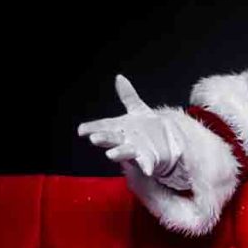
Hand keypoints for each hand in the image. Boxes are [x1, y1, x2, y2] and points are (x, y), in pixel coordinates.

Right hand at [77, 74, 191, 190]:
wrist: (165, 145)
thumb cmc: (146, 130)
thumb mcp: (138, 110)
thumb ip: (128, 96)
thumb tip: (119, 77)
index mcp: (120, 128)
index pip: (103, 126)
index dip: (92, 128)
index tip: (81, 130)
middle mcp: (125, 140)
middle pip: (112, 138)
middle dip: (103, 138)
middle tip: (94, 138)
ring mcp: (136, 151)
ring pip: (125, 151)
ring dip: (118, 153)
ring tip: (111, 155)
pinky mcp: (149, 160)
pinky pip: (146, 163)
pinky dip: (146, 166)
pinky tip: (148, 170)